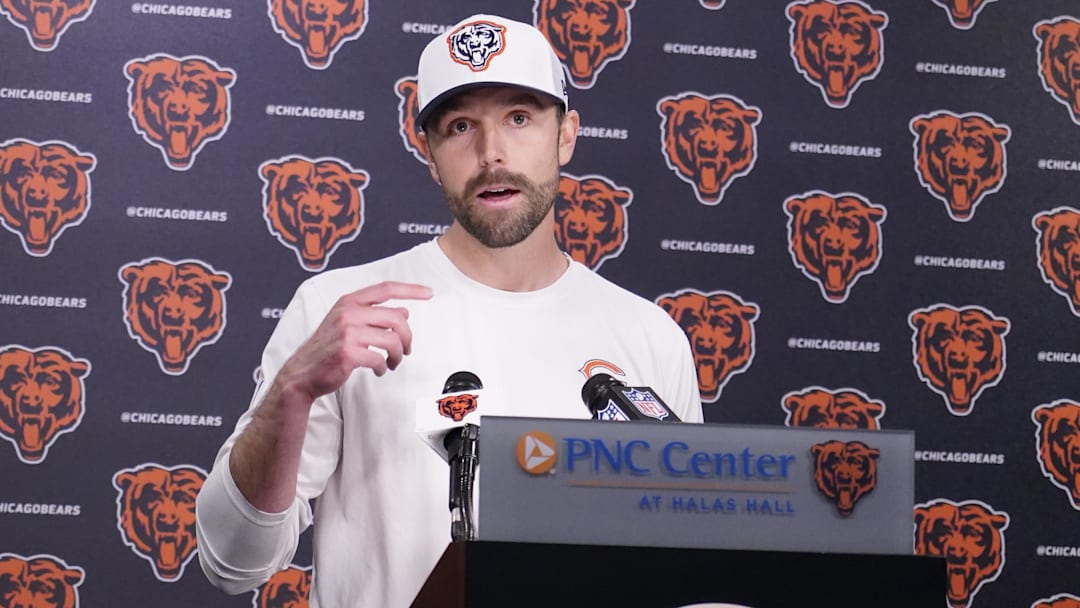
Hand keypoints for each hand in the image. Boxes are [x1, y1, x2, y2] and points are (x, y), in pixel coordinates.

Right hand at [277, 281, 432, 401]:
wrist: (302, 373)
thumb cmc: (327, 349)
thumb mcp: (348, 324)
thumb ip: (374, 315)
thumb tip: (403, 312)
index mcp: (349, 302)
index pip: (386, 289)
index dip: (410, 290)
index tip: (428, 293)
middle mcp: (348, 313)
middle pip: (396, 318)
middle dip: (407, 338)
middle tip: (405, 350)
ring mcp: (347, 332)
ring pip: (392, 340)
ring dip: (397, 355)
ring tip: (391, 363)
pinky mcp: (348, 353)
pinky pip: (380, 359)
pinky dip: (383, 367)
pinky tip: (378, 370)